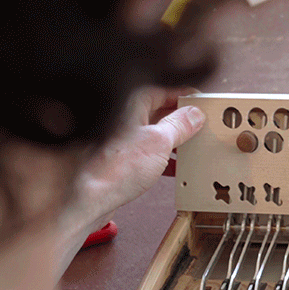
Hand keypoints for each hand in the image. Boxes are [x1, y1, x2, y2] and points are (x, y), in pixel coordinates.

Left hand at [64, 86, 204, 235]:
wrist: (87, 200)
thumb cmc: (114, 168)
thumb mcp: (160, 143)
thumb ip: (180, 125)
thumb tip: (194, 114)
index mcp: (128, 102)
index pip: (163, 90)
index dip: (184, 96)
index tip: (201, 103)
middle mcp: (120, 115)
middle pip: (157, 110)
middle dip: (180, 119)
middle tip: (201, 126)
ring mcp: (117, 136)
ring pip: (152, 131)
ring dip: (172, 140)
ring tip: (191, 147)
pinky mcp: (116, 156)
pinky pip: (144, 149)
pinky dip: (160, 156)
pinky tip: (174, 167)